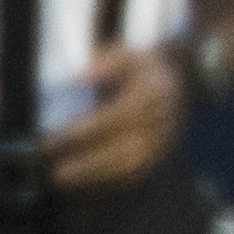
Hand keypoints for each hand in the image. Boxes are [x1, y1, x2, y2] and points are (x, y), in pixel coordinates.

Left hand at [42, 44, 184, 192]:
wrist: (180, 84)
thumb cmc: (143, 69)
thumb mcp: (127, 53)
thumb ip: (104, 63)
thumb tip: (77, 79)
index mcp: (150, 96)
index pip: (112, 119)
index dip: (82, 131)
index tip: (53, 138)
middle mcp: (158, 124)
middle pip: (119, 150)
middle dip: (85, 162)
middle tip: (55, 169)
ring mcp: (161, 144)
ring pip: (126, 167)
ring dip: (93, 176)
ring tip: (62, 177)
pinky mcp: (158, 157)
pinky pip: (131, 174)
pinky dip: (105, 179)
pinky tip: (81, 180)